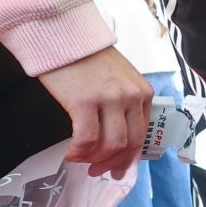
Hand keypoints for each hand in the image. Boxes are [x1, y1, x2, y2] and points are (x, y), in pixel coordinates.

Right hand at [36, 47, 152, 177]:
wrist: (62, 34)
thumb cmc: (86, 57)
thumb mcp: (118, 78)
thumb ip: (123, 102)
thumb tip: (117, 134)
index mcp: (143, 92)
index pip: (142, 134)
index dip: (130, 157)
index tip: (117, 168)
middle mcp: (131, 97)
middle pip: (130, 144)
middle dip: (114, 163)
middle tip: (98, 171)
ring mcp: (109, 99)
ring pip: (111, 145)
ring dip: (95, 160)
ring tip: (80, 161)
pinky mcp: (84, 102)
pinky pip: (86, 139)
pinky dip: (79, 152)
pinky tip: (70, 154)